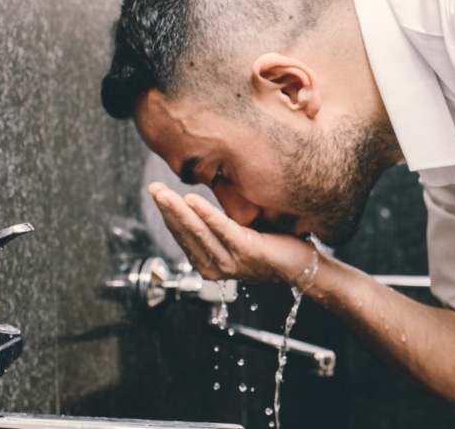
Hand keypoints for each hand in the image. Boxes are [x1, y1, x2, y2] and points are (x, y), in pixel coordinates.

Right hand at [147, 182, 315, 285]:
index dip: (168, 214)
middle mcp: (215, 266)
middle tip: (152, 188)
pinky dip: (205, 214)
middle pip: (185, 233)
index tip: (156, 193)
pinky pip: (221, 229)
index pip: (182, 235)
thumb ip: (218, 224)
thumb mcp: (237, 235)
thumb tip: (199, 198)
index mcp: (209, 262)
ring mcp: (229, 261)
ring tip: (163, 193)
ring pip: (198, 231)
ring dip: (178, 210)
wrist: (302, 266)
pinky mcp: (246, 251)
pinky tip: (190, 200)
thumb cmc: (272, 247)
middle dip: (166, 208)